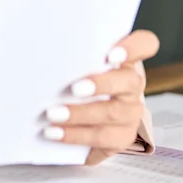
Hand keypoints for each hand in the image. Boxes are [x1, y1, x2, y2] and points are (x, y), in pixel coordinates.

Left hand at [41, 30, 158, 164]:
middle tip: (74, 88)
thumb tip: (38, 45)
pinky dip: (76, 135)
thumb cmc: (76, 78)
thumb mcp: (76, 62)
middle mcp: (132, 84)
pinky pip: (103, 138)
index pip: (145, 44)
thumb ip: (70, 53)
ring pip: (114, 112)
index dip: (133, 47)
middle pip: (129, 81)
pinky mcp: (122, 136)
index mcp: (125, 59)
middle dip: (101, 84)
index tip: (112, 54)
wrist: (83, 116)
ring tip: (53, 115)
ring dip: (81, 114)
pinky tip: (55, 133)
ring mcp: (131, 112)